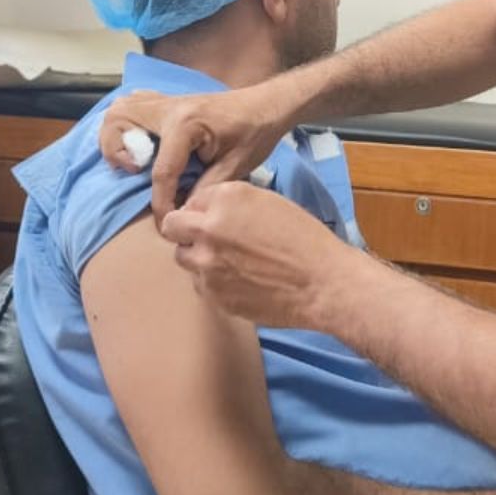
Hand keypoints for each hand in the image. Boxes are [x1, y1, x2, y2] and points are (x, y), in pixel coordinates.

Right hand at [98, 85, 297, 222]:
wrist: (266, 105)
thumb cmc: (255, 133)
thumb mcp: (235, 167)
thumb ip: (205, 190)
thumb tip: (181, 213)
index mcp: (186, 124)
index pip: (161, 170)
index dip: (162, 203)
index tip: (166, 223)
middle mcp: (169, 108)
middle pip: (120, 121)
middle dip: (118, 153)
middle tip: (136, 173)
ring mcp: (166, 101)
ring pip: (120, 108)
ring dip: (116, 135)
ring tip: (132, 159)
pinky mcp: (167, 102)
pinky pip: (133, 103)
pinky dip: (126, 122)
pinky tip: (138, 140)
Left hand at [160, 182, 373, 329]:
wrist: (323, 283)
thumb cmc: (306, 240)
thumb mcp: (270, 203)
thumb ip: (232, 204)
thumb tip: (210, 212)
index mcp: (226, 199)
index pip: (192, 200)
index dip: (203, 210)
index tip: (215, 219)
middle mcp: (208, 229)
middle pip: (172, 227)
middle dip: (185, 231)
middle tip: (206, 238)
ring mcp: (207, 265)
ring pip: (183, 258)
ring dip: (198, 257)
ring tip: (228, 262)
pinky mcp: (213, 295)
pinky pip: (201, 285)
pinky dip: (214, 282)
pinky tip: (241, 282)